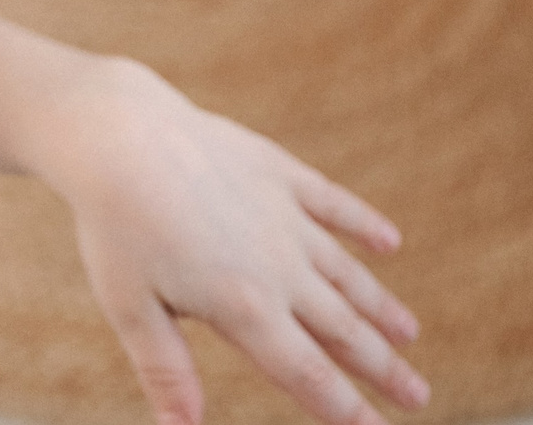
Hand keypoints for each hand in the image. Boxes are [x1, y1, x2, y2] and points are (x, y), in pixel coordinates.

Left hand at [47, 64, 424, 424]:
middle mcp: (278, 266)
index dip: (346, 409)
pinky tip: (390, 241)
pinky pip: (332, 202)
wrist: (116, 134)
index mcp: (243, 308)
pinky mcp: (276, 171)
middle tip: (418, 396)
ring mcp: (283, 215)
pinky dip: (363, 224)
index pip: (308, 374)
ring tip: (408, 333)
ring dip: (380, 305)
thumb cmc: (114, 226)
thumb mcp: (131, 308)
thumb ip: (165, 372)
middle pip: (341, 329)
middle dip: (382, 367)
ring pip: (345, 272)